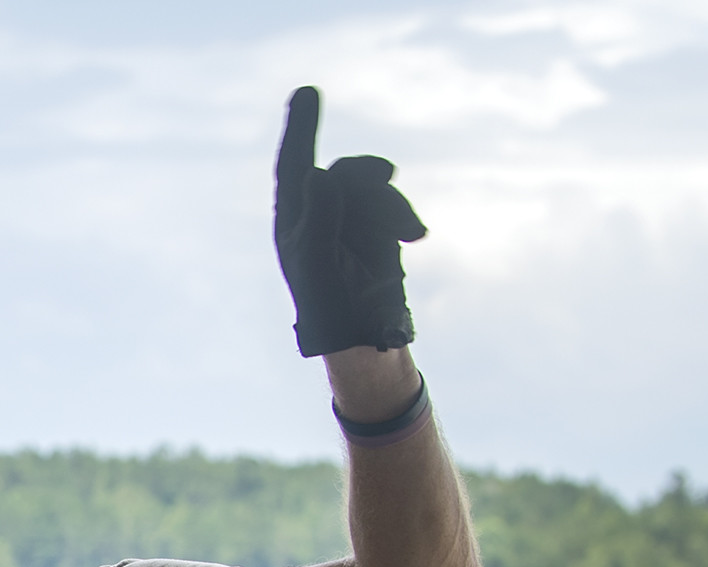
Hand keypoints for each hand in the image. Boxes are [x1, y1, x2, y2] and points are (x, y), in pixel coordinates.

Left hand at [273, 86, 425, 356]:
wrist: (365, 334)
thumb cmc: (330, 305)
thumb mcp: (318, 263)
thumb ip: (318, 218)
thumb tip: (319, 172)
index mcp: (292, 221)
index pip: (292, 165)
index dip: (300, 128)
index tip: (308, 91)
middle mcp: (317, 213)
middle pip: (344, 171)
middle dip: (367, 176)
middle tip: (388, 173)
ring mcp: (348, 217)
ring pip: (373, 186)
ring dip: (393, 205)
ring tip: (410, 233)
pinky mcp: (375, 226)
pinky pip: (392, 202)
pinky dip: (404, 216)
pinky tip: (415, 238)